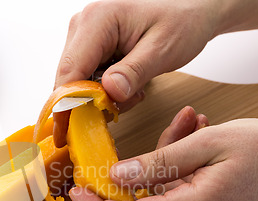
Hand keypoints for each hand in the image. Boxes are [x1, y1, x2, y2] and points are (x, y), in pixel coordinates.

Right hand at [53, 0, 218, 146]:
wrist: (190, 12)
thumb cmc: (181, 22)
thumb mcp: (163, 49)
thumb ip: (135, 71)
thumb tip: (109, 92)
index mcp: (97, 20)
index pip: (69, 72)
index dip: (68, 106)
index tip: (72, 133)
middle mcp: (83, 26)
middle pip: (68, 80)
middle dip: (90, 103)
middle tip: (123, 106)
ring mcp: (83, 37)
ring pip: (75, 83)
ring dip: (100, 99)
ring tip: (134, 90)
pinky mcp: (89, 48)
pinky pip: (85, 79)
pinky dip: (103, 92)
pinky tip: (128, 85)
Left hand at [69, 109, 257, 200]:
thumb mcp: (209, 144)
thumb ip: (160, 161)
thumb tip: (118, 174)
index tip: (78, 191)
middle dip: (131, 173)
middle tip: (134, 143)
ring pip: (161, 196)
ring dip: (162, 162)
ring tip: (186, 127)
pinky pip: (179, 196)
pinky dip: (178, 170)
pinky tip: (193, 138)